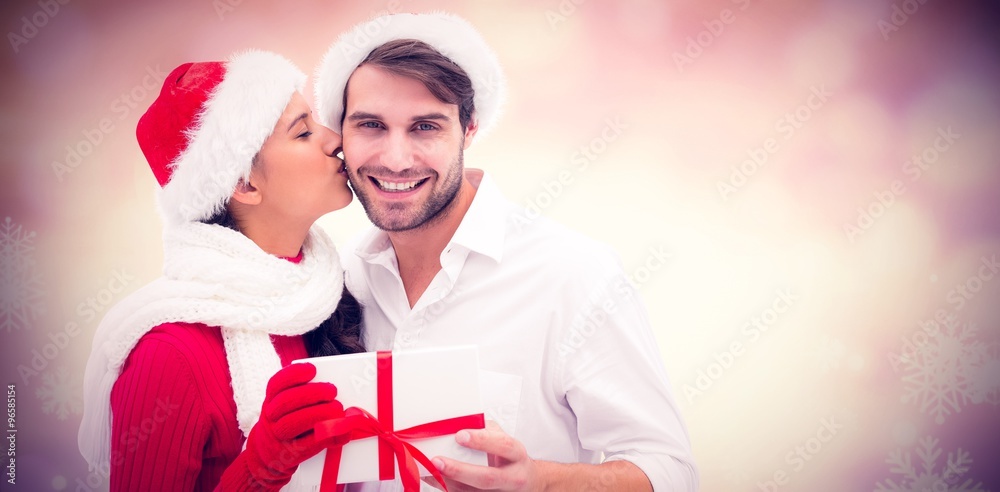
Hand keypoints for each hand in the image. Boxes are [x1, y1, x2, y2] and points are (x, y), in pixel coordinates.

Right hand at [218, 362, 343, 490]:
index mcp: (270, 400)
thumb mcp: (286, 405)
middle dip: (312, 393)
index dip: (294, 374)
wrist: (269, 453)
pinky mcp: (292, 453)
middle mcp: (271, 417)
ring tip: (337, 408)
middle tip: (332, 390)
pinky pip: (309, 443)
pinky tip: (341, 427)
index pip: (276, 384)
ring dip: (319, 412)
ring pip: (294, 422)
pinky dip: (328, 434)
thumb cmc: (287, 421)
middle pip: (286, 401)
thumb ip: (304, 393)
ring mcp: (279, 436)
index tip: (313, 370)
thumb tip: (333, 386)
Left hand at [425, 421, 542, 491]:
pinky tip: (433, 478)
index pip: (503, 446)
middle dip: (460, 470)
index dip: (482, 441)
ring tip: (429, 470)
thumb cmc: (511, 457)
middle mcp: (512, 477)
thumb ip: (486, 431)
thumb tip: (457, 422)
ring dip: (449, 482)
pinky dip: (447, 487)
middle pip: (487, 478)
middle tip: (437, 460)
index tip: (460, 435)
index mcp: (516, 455)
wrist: (529, 482)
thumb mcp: (504, 439)